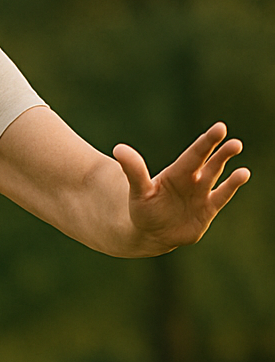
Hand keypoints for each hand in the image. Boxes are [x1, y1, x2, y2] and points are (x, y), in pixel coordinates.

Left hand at [114, 124, 249, 250]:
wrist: (151, 233)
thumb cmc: (145, 207)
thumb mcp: (138, 190)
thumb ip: (133, 169)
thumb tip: (118, 148)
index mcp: (178, 171)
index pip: (194, 154)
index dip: (207, 142)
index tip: (220, 128)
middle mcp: (193, 179)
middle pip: (209, 163)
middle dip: (221, 152)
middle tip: (234, 142)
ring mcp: (202, 194)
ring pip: (216, 176)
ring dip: (227, 166)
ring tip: (238, 154)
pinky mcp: (208, 210)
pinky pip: (221, 197)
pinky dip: (230, 187)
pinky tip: (242, 174)